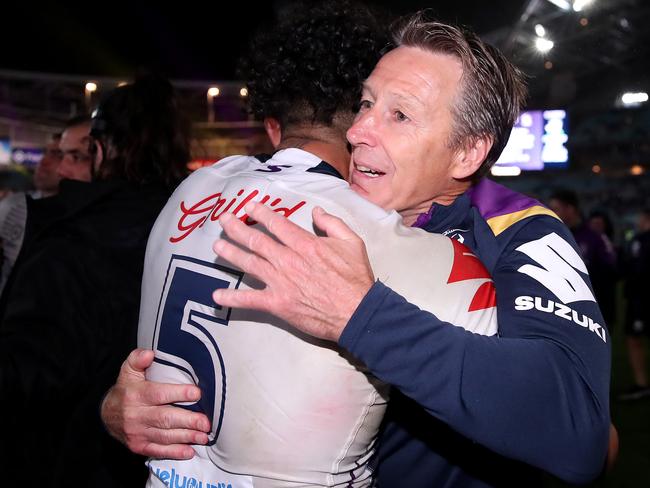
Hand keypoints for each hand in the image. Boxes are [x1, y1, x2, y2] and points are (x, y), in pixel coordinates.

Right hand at [100, 348, 210, 458]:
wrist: (106, 415)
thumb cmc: (125, 389)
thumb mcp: (128, 371)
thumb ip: (137, 359)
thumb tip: (149, 353)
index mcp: (136, 395)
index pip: (159, 394)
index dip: (179, 394)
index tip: (197, 394)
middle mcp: (136, 415)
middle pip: (165, 418)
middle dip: (188, 421)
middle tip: (206, 422)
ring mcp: (137, 433)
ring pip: (164, 436)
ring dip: (186, 437)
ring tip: (204, 436)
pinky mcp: (139, 446)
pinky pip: (158, 451)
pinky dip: (175, 452)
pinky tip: (190, 451)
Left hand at [213, 203, 373, 341]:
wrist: (357, 312)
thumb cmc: (356, 278)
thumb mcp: (352, 242)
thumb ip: (332, 223)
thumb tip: (316, 211)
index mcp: (305, 244)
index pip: (277, 224)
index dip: (261, 213)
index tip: (249, 206)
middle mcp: (288, 260)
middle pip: (256, 240)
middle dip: (237, 228)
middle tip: (224, 220)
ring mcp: (280, 282)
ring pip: (249, 264)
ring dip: (230, 254)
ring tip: (217, 246)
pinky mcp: (277, 304)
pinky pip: (250, 300)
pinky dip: (232, 298)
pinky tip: (217, 295)